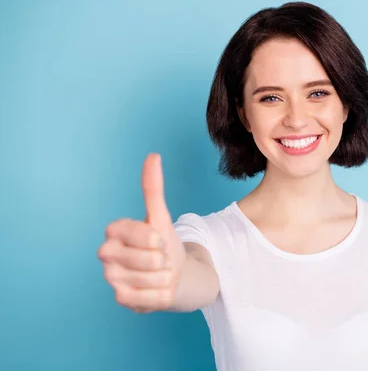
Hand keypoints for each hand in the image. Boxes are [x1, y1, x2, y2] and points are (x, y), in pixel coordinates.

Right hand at [98, 153, 186, 312]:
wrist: (173, 275)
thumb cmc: (163, 244)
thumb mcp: (160, 216)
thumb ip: (153, 188)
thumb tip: (153, 155)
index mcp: (114, 231)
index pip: (131, 232)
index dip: (152, 238)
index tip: (160, 241)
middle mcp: (107, 254)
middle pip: (142, 258)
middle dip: (161, 259)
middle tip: (161, 259)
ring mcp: (111, 278)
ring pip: (148, 278)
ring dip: (163, 276)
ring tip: (160, 273)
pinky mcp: (121, 299)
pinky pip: (147, 297)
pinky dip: (160, 294)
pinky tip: (158, 288)